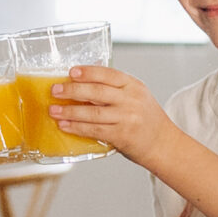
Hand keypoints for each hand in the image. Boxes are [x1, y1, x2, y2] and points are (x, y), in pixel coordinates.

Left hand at [43, 65, 172, 164]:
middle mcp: (132, 100)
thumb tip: (83, 80)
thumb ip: (114, 89)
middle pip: (97, 92)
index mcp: (134, 86)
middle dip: (73, 90)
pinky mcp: (122, 135)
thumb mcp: (136, 97)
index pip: (109, 74)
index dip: (89, 72)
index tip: (71, 72)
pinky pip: (94, 130)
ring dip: (70, 111)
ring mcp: (127, 118)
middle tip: (55, 90)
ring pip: (93, 112)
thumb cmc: (145, 119)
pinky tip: (65, 125)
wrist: (163, 144)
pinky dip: (77, 127)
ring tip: (54, 110)